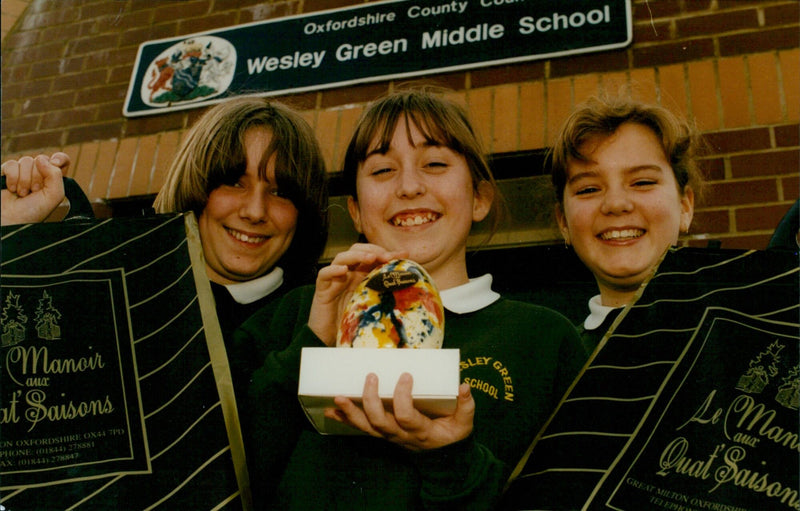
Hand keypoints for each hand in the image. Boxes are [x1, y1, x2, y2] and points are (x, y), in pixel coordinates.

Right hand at [1, 153, 68, 224]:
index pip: (61, 160)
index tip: (55, 163)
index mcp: (53, 179)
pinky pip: (11, 164)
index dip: (59, 158)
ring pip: (26, 161)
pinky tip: (12, 189)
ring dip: (25, 180)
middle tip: (34, 191)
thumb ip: (55, 175)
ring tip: (23, 193)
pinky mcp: (7, 172)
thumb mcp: (53, 196)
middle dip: (38, 177)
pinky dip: (12, 177)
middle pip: (42, 159)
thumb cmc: (32, 212)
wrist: (10, 218)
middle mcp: (39, 174)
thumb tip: (42, 159)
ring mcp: (22, 172)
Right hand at [308, 243, 405, 345]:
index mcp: (361, 275)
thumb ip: (385, 295)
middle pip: (357, 251)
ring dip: (356, 255)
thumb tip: (409, 289)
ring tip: (370, 257)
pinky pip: (324, 274)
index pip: (373, 256)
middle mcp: (348, 274)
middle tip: (387, 256)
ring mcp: (334, 279)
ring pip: (341, 258)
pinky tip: (343, 270)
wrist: (329, 337)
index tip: (404, 255)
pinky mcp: (322, 289)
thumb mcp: (372, 305)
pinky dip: (333, 269)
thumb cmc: (351, 320)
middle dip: (373, 250)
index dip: (387, 253)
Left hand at [325, 372, 474, 450]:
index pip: (406, 415)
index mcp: (420, 431)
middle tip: (370, 376)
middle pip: (379, 421)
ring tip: (338, 397)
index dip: (403, 397)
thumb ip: (467, 406)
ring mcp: (388, 436)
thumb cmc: (452, 434)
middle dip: (371, 400)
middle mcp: (400, 435)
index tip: (405, 375)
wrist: (443, 456)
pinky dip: (345, 419)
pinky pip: (360, 428)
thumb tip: (464, 385)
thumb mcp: (464, 423)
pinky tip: (330, 410)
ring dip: (350, 412)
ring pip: (365, 427)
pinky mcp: (381, 433)